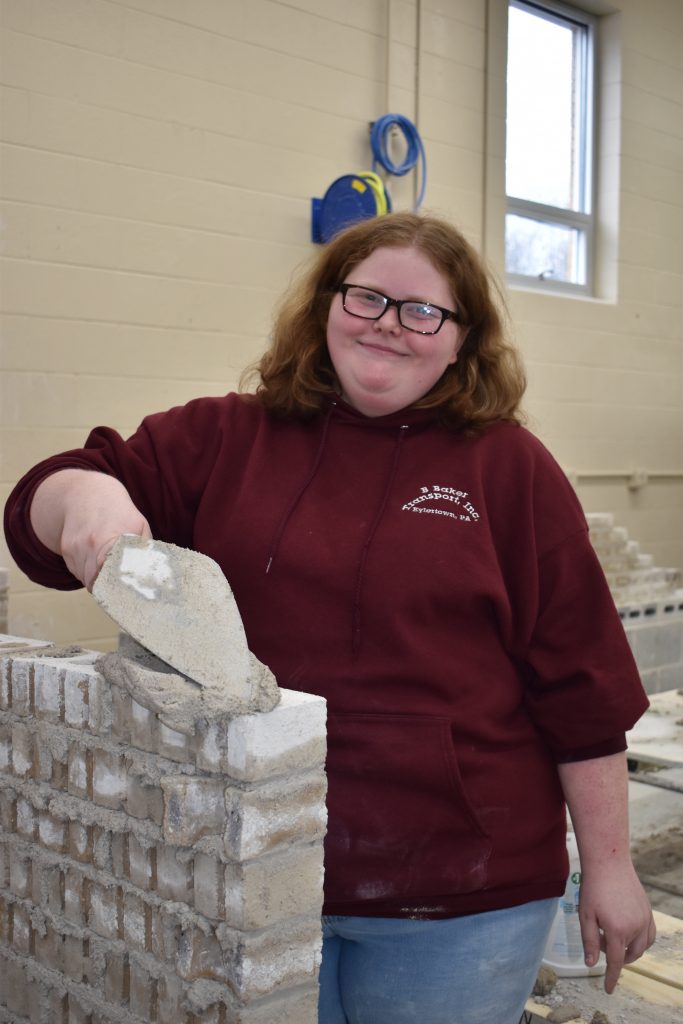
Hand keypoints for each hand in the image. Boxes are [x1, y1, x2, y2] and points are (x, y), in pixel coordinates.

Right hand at [30, 469, 151, 590]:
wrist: (86, 493)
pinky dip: (86, 573)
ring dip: (96, 581)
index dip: (118, 587)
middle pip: (97, 583)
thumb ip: (145, 549)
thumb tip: (152, 571)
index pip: (112, 575)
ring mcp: (76, 548)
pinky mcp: (66, 550)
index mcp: (112, 539)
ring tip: (108, 572)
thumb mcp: (139, 525)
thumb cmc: (118, 511)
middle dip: (108, 588)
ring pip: (85, 579)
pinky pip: (76, 572)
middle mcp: (90, 545)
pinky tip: (95, 562)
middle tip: (119, 588)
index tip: (126, 591)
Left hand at [578, 859, 655, 992]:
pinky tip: (628, 932)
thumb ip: (589, 941)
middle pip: (629, 955)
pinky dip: (641, 941)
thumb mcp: (585, 915)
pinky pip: (649, 935)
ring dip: (629, 950)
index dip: (611, 977)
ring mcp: (644, 919)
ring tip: (612, 936)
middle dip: (615, 957)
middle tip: (599, 941)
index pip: (615, 962)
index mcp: (618, 931)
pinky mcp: (648, 911)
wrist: (609, 863)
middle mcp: (635, 928)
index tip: (608, 989)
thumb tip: (591, 964)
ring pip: (641, 947)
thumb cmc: (594, 888)